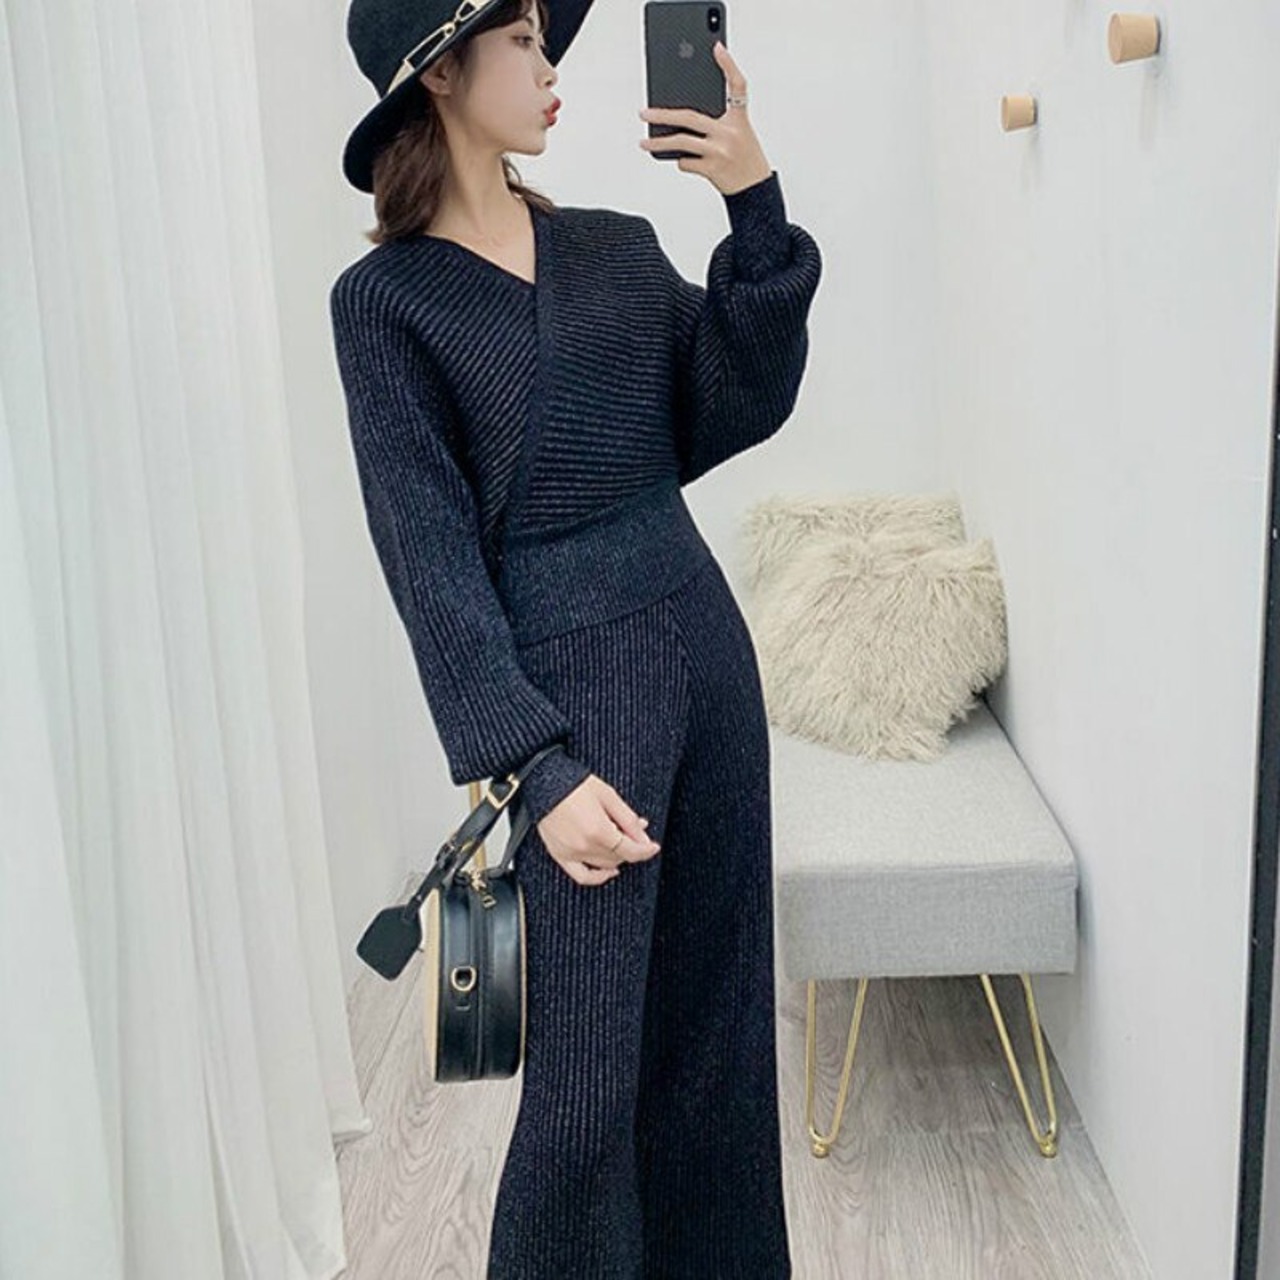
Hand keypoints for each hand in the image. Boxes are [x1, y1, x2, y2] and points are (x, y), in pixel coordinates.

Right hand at [536, 773, 660, 886]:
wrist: (544, 782)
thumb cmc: (574, 784)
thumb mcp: (609, 796)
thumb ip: (628, 819)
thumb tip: (644, 837)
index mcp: (598, 830)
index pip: (630, 850)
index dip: (646, 850)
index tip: (653, 847)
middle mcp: (584, 846)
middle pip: (619, 858)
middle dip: (631, 848)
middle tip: (635, 834)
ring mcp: (570, 853)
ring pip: (604, 866)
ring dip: (617, 857)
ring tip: (619, 841)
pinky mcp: (559, 855)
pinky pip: (582, 876)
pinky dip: (598, 877)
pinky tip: (608, 870)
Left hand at [638, 40, 771, 195]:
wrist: (755, 191)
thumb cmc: (745, 159)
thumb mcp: (740, 134)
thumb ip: (718, 122)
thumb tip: (680, 119)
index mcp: (739, 119)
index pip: (737, 85)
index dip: (729, 65)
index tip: (717, 47)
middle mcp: (729, 133)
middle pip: (689, 116)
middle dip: (663, 114)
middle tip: (644, 112)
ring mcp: (719, 152)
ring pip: (681, 142)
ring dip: (659, 142)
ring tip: (644, 142)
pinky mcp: (712, 170)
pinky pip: (686, 162)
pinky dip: (682, 161)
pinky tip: (685, 161)